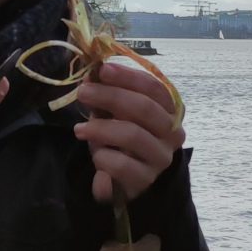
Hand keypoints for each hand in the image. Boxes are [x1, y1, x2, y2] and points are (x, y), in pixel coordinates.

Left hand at [74, 62, 185, 202]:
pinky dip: (102, 156)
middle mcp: (172, 132)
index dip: (128, 76)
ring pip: (132, 135)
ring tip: (79, 129)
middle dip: (110, 96)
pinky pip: (121, 164)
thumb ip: (105, 93)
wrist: (123, 181)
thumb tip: (91, 75)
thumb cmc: (120, 140)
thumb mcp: (113, 113)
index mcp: (169, 111)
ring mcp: (161, 157)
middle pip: (144, 108)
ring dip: (100, 128)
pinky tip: (96, 155)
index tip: (103, 69)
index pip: (155, 88)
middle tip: (83, 92)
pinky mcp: (146, 179)